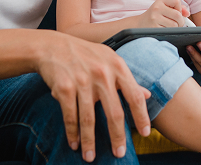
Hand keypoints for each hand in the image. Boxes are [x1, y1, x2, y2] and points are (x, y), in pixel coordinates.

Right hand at [36, 33, 151, 161]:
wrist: (54, 46)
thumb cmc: (86, 54)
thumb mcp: (110, 60)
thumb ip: (128, 79)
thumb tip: (147, 95)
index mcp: (117, 67)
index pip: (134, 95)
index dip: (141, 116)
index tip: (145, 133)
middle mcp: (102, 74)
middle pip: (114, 112)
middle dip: (117, 137)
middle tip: (119, 153)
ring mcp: (83, 81)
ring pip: (89, 119)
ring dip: (89, 142)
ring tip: (90, 156)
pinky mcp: (64, 88)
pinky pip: (70, 116)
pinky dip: (72, 133)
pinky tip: (74, 143)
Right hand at [137, 0, 189, 27]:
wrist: (139, 24)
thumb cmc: (154, 16)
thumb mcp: (163, 8)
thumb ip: (177, 8)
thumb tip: (187, 13)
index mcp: (160, 1)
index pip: (176, 0)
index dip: (179, 8)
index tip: (177, 12)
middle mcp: (157, 8)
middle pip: (177, 15)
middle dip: (181, 21)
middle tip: (178, 23)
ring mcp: (155, 18)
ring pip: (174, 25)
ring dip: (175, 28)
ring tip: (170, 26)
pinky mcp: (154, 28)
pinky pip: (169, 31)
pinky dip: (169, 32)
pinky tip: (164, 29)